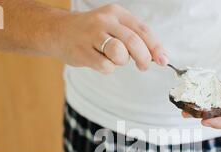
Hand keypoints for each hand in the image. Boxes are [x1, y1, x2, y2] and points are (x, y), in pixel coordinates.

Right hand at [49, 4, 167, 73]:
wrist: (57, 31)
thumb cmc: (91, 33)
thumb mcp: (112, 26)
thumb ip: (133, 38)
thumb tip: (157, 57)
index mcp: (116, 13)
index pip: (142, 30)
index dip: (155, 47)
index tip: (164, 61)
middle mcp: (104, 21)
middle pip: (133, 41)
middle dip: (144, 58)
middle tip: (143, 67)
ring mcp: (92, 35)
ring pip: (119, 53)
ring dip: (122, 61)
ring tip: (113, 58)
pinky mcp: (82, 51)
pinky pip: (105, 66)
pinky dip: (107, 68)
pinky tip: (99, 61)